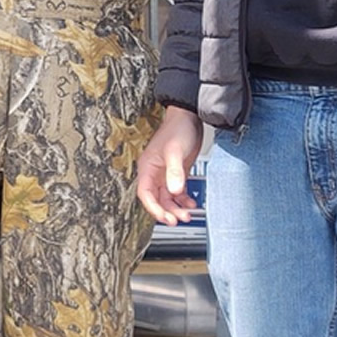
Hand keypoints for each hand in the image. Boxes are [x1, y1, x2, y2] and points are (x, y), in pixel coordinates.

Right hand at [135, 106, 203, 225]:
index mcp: (148, 167)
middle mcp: (155, 172)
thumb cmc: (178, 129)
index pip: (145, 194)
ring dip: (175, 208)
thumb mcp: (175, 151)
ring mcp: (166, 173)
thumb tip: (174, 191)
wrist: (189, 117)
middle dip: (166, 211)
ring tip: (187, 215)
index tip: (165, 217)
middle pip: (156, 199)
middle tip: (177, 220)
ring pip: (167, 198)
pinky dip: (183, 200)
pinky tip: (191, 203)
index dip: (153, 208)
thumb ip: (174, 172)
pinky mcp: (177, 172)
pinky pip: (177, 192)